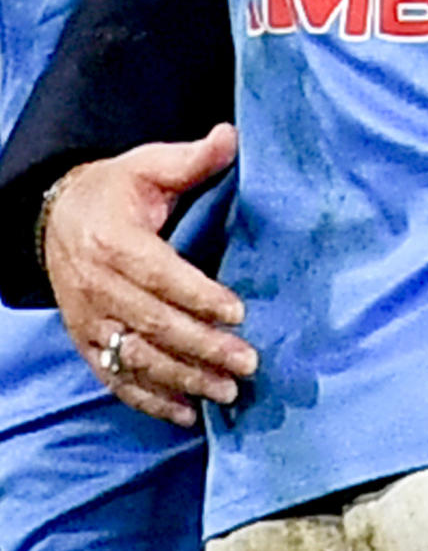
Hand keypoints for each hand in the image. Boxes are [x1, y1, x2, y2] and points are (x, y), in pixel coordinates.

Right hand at [46, 125, 254, 426]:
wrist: (56, 216)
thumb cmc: (117, 190)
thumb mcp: (149, 164)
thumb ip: (191, 158)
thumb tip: (231, 137)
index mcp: (114, 243)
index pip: (159, 275)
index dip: (198, 296)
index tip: (239, 312)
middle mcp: (97, 287)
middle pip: (152, 324)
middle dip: (202, 347)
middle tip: (248, 362)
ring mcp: (89, 320)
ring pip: (136, 358)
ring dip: (182, 379)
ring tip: (228, 391)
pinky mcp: (87, 342)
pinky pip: (115, 378)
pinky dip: (148, 400)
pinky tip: (186, 413)